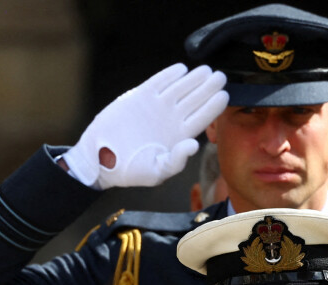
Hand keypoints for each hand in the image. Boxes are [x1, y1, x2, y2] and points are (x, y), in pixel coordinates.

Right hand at [63, 63, 227, 188]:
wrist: (102, 159)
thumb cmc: (131, 170)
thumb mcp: (156, 172)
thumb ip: (176, 161)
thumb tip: (194, 145)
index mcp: (179, 136)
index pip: (202, 118)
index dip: (214, 106)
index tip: (225, 95)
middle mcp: (171, 120)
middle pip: (195, 100)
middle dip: (209, 88)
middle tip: (221, 76)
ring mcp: (156, 107)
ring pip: (180, 88)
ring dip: (193, 79)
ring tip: (206, 70)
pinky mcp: (139, 97)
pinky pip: (158, 82)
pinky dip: (169, 75)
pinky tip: (181, 69)